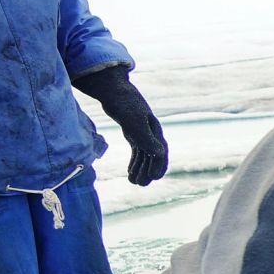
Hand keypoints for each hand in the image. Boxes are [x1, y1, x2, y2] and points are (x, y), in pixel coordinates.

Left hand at [72, 65, 168, 184]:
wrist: (113, 88)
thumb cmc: (124, 103)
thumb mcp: (134, 122)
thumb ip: (146, 139)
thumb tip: (161, 154)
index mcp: (154, 130)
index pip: (161, 152)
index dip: (159, 166)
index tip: (154, 179)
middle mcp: (151, 133)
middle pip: (153, 156)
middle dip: (148, 171)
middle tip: (141, 185)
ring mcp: (142, 132)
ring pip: (144, 155)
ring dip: (141, 169)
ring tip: (134, 182)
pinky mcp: (133, 132)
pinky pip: (137, 151)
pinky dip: (135, 162)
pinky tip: (130, 171)